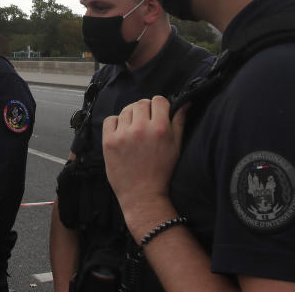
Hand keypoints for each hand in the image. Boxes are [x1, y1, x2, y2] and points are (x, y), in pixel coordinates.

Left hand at [102, 97, 187, 235]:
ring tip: (134, 130)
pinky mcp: (109, 141)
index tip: (158, 114)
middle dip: (145, 110)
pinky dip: (116, 123)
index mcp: (160, 129)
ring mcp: (123, 134)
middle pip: (141, 103)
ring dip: (131, 116)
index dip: (159, 106)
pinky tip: (122, 133)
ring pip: (126, 110)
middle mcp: (141, 128)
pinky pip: (110, 119)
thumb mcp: (176, 147)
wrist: (143, 195)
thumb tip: (185, 103)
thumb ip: (179, 122)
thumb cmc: (162, 172)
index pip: (159, 100)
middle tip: (146, 123)